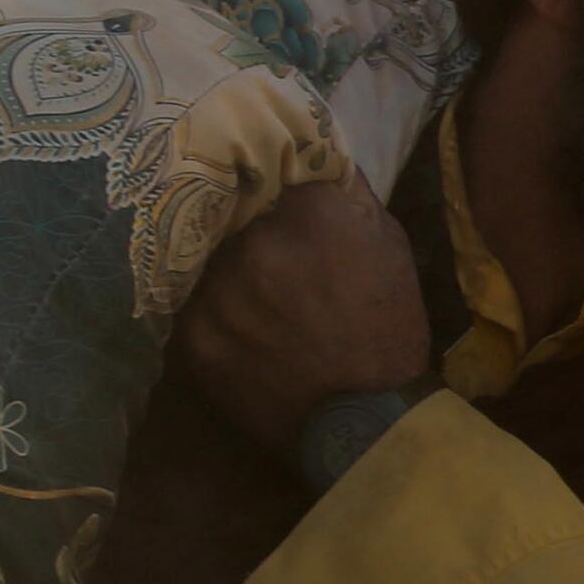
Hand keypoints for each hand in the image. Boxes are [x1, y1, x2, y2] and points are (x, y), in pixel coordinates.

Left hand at [170, 176, 430, 458]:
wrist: (365, 423)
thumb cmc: (389, 330)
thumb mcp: (390, 246)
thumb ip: (349, 196)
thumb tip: (314, 160)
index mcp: (309, 212)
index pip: (272, 172)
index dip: (274, 190)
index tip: (277, 202)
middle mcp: (254, 243)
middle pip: (231, 217)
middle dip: (246, 233)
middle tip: (266, 260)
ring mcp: (217, 292)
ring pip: (208, 263)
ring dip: (225, 276)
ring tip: (253, 303)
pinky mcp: (193, 338)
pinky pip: (193, 308)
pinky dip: (212, 317)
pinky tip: (239, 334)